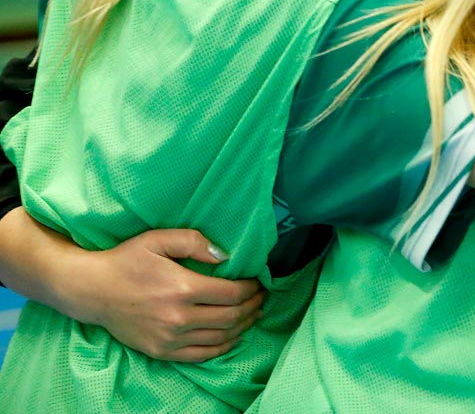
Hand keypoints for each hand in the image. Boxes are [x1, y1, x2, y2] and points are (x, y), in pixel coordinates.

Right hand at [66, 229, 264, 362]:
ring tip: (253, 314)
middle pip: (231, 317)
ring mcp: (169, 338)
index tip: (258, 282)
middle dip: (253, 306)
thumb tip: (225, 256)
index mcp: (182, 289)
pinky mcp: (161, 351)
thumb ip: (195, 242)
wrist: (92, 291)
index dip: (252, 289)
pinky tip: (232, 336)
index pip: (232, 294)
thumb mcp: (159, 239)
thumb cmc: (127, 261)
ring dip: (243, 326)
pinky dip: (222, 346)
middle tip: (261, 297)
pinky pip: (201, 355)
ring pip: (220, 338)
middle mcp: (178, 318)